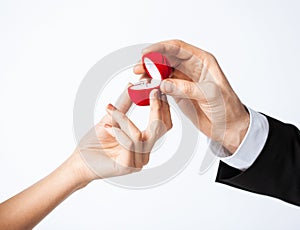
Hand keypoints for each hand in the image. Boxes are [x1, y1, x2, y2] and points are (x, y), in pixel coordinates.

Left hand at [74, 86, 171, 181]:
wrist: (79, 162)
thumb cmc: (94, 143)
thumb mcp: (111, 118)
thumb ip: (124, 104)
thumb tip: (132, 86)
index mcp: (144, 142)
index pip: (163, 125)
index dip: (163, 108)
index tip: (157, 89)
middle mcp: (144, 152)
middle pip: (159, 129)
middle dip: (156, 109)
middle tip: (150, 92)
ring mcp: (137, 161)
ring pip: (139, 134)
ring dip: (123, 119)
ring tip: (110, 111)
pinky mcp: (127, 166)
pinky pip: (129, 143)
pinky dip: (118, 131)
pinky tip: (106, 127)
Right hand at [134, 40, 248, 152]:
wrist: (228, 127)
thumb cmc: (227, 108)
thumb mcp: (210, 95)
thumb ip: (186, 88)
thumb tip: (164, 84)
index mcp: (203, 61)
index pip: (178, 48)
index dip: (161, 48)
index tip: (147, 52)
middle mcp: (192, 68)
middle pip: (167, 58)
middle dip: (151, 61)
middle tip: (139, 67)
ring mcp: (184, 81)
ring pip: (162, 72)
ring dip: (150, 74)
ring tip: (139, 79)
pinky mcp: (178, 93)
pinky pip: (162, 86)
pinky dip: (153, 86)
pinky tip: (146, 88)